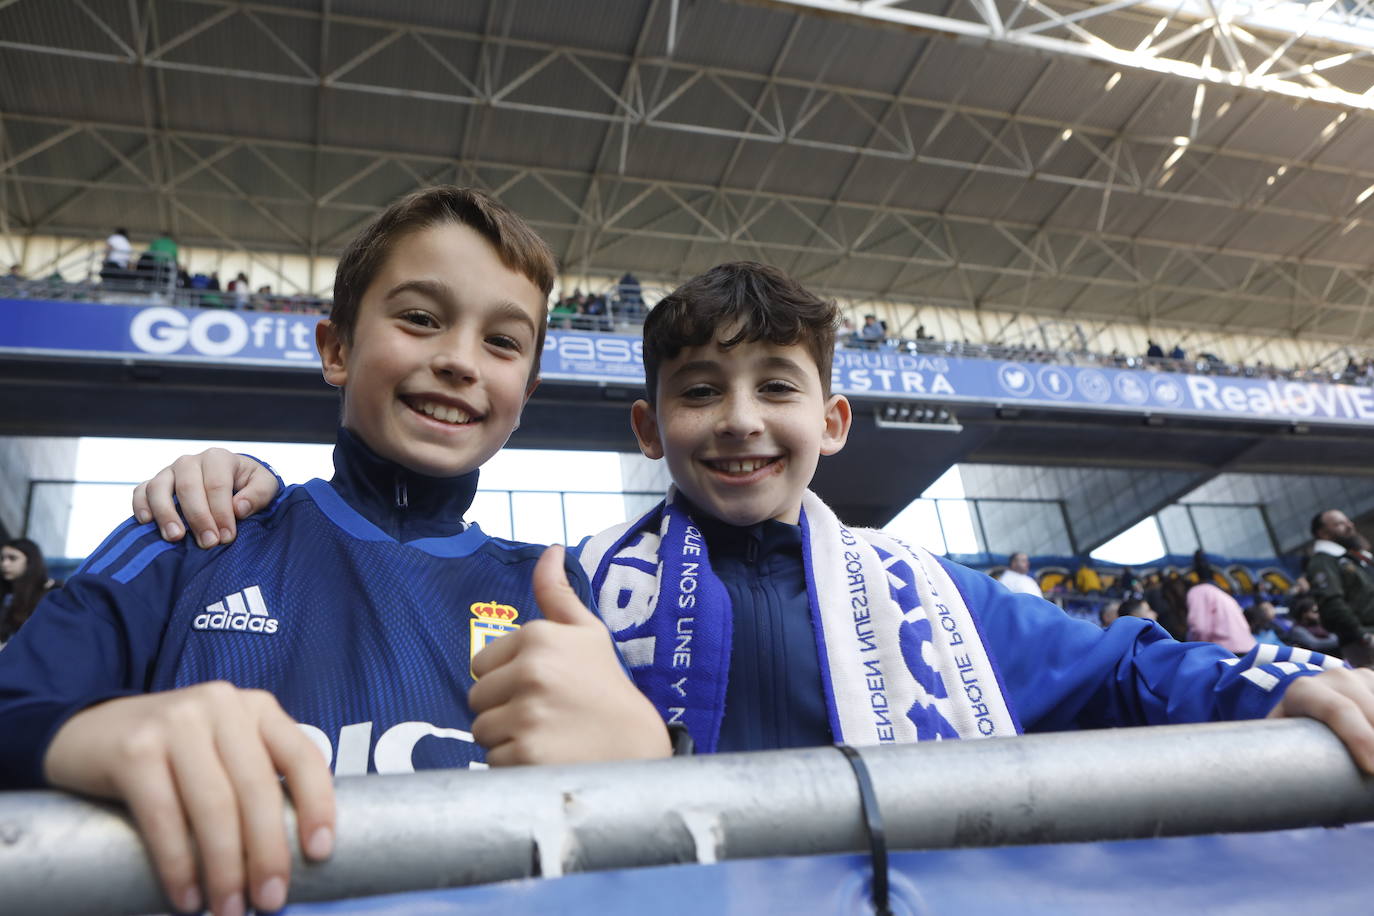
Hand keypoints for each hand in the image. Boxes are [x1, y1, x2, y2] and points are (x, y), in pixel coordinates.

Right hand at [44, 682, 334, 915]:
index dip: (318, 806)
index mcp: (256, 708)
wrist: (87, 733)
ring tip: (228, 910)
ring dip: (225, 870)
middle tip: (270, 901)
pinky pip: (164, 816)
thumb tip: (290, 855)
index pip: (303, 756)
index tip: (320, 854)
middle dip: (268, 854)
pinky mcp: (133, 749)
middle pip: (257, 789)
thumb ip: (256, 780)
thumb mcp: (224, 750)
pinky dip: (179, 865)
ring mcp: (175, 722)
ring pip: (214, 807)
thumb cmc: (172, 755)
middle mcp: (221, 705)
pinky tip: (186, 897)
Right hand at [132, 449, 278, 547]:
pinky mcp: (153, 485)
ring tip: (176, 537)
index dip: (221, 512)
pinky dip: (140, 505)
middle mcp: (190, 461)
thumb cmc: (249, 487)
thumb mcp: (265, 486)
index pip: (217, 484)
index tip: (226, 537)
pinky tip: (147, 522)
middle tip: (208, 543)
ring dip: (166, 513)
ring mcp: (169, 472)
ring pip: (158, 487)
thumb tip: (238, 508)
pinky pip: (140, 491)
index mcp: (218, 458)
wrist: (232, 484)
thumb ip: (258, 494)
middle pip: (188, 487)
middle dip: (198, 517)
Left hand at [469, 545, 670, 765]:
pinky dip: (515, 765)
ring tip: (545, 736)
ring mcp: (527, 715)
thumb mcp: (588, 633)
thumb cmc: (606, 687)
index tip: (542, 687)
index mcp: (539, 637)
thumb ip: (558, 593)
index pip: (481, 665)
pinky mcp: (525, 755)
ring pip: (481, 730)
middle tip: (544, 715)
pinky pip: (492, 761)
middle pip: (476, 698)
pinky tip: (547, 758)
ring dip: (506, 738)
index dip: (507, 679)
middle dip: (503, 709)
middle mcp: (531, 671)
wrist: (636, 748)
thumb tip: (551, 549)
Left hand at [1268, 667, 1373, 771]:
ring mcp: (1362, 677)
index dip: (1360, 738)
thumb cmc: (1291, 735)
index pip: (1338, 710)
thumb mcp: (1282, 741)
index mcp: (1304, 691)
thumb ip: (1285, 763)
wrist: (1302, 704)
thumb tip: (1315, 810)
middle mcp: (1335, 678)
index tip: (1373, 770)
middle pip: (1372, 712)